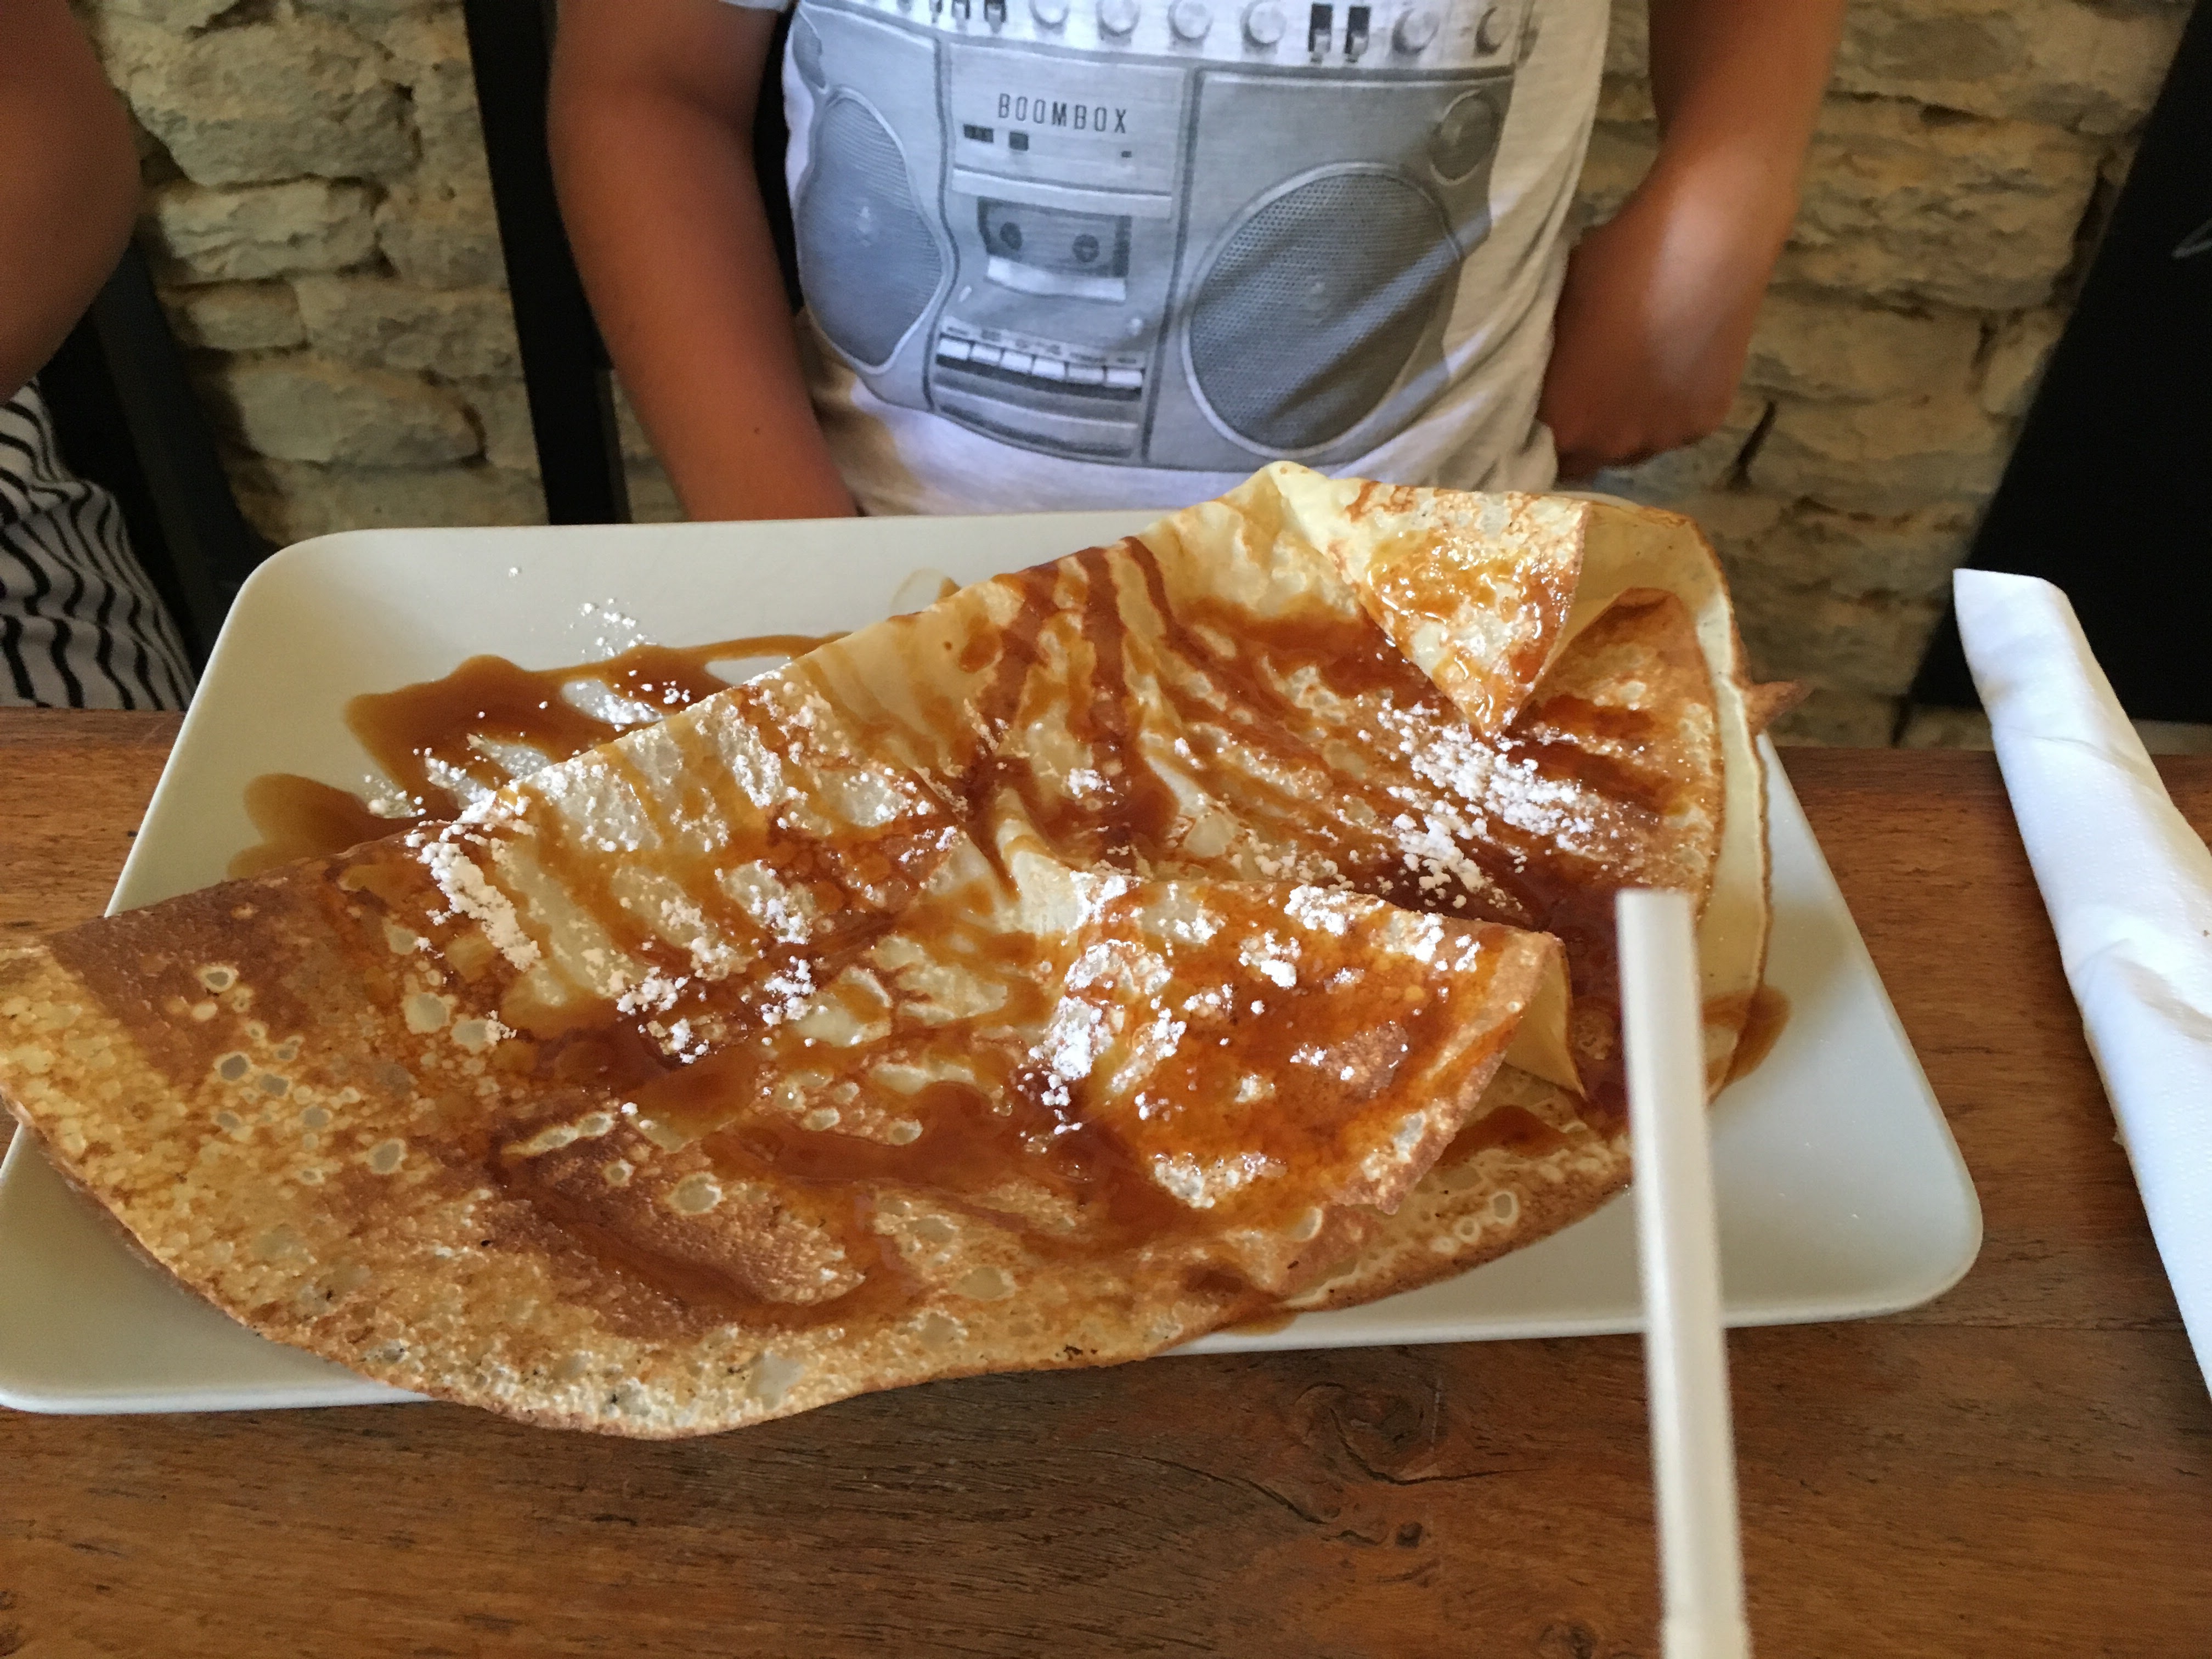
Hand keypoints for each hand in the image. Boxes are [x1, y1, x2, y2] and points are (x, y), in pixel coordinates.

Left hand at [1538, 155, 1784, 482]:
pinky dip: (1670, 407)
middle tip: (1589, 392)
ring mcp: (1666, 437)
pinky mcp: (1708, 420)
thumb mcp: (1557, 317)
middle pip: (1588, 458)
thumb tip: (1542, 383)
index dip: (1538, 437)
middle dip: (1584, 432)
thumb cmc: (1615, 266)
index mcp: (1565, 422)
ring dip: (1628, 424)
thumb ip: (1547, 367)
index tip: (1543, 414)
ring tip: (1634, 376)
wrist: (1704, 240)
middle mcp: (1614, 446)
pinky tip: (1672, 366)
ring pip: (1636, 446)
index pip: (1538, 456)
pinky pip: (1677, 427)